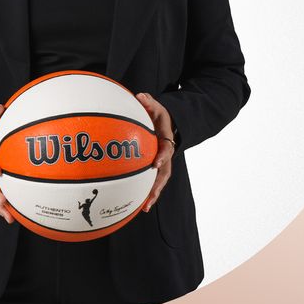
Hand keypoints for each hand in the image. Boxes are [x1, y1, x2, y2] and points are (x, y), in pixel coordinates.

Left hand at [135, 93, 174, 212]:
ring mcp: (161, 165)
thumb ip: (149, 102)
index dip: (162, 157)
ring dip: (152, 194)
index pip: (166, 150)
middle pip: (164, 173)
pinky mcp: (153, 170)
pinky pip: (149, 182)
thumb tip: (141, 96)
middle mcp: (165, 156)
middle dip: (157, 185)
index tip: (156, 164)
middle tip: (151, 195)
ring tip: (144, 207)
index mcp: (166, 141)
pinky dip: (144, 193)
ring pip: (158, 182)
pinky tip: (137, 206)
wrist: (166, 126)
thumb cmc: (158, 117)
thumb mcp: (156, 107)